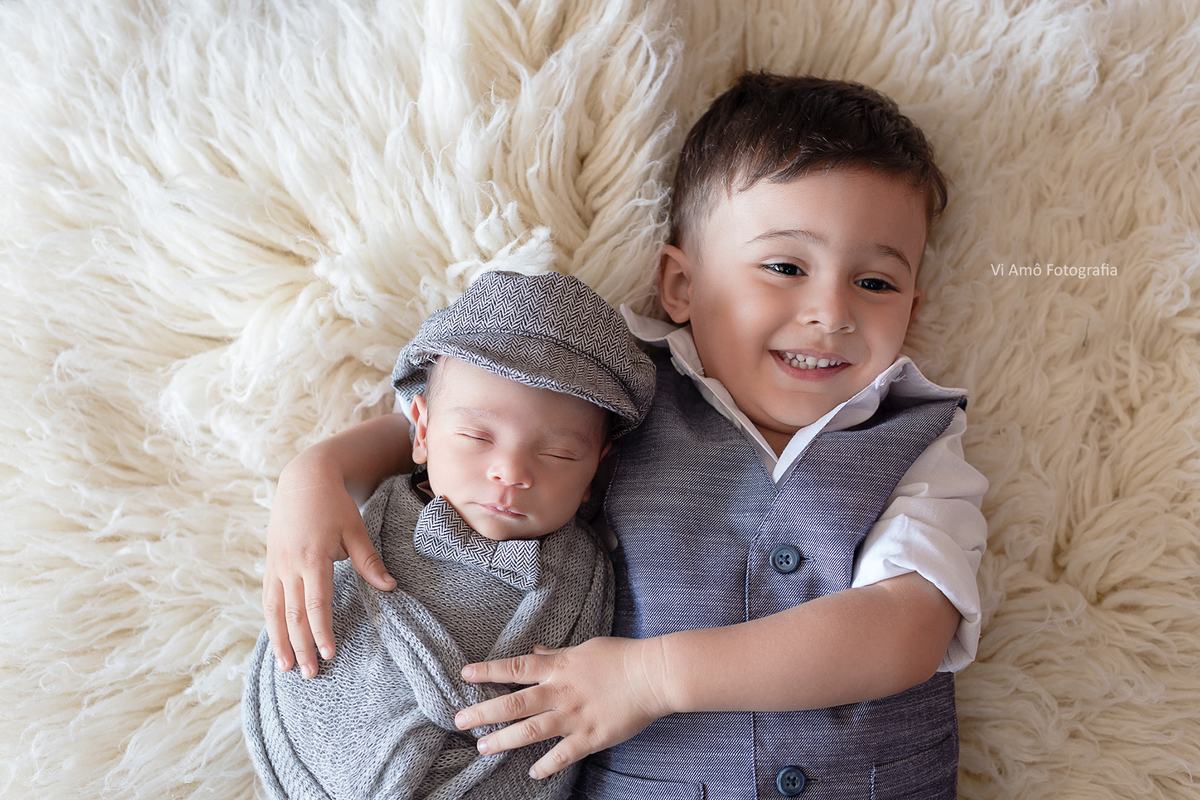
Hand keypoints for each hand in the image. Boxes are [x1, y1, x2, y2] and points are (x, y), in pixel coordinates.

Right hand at [263, 449, 395, 677]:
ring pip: (274, 611)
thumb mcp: (355, 530)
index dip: (321, 631)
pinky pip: (268, 599)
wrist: (303, 480)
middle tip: (309, 674)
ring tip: (285, 667)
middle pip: (293, 614)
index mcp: (312, 557)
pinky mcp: (270, 564)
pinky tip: (276, 640)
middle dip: (301, 646)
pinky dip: (271, 623)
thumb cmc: (335, 505)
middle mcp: (289, 565)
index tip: (329, 653)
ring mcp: (275, 565)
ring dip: (280, 641)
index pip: (316, 603)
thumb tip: (390, 588)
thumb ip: (369, 562)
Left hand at [453, 637, 673, 778]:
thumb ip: (558, 653)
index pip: (516, 667)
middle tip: (459, 721)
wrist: (654, 674)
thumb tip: (537, 649)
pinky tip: (533, 772)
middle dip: (484, 712)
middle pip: (514, 703)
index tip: (465, 674)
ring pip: (531, 730)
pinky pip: (563, 755)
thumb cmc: (622, 656)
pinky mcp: (591, 737)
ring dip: (504, 740)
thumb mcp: (585, 647)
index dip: (488, 671)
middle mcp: (560, 692)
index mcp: (558, 667)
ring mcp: (574, 716)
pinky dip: (546, 765)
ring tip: (482, 748)